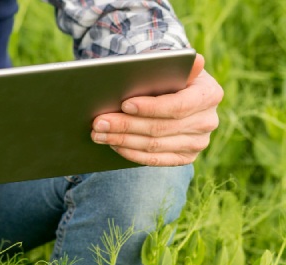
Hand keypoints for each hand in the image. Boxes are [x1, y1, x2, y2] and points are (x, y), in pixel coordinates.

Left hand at [91, 53, 223, 165]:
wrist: (174, 96)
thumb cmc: (168, 77)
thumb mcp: (171, 66)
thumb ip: (175, 63)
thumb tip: (194, 59)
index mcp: (210, 94)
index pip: (178, 105)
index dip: (150, 107)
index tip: (124, 104)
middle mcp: (208, 121)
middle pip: (160, 128)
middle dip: (125, 125)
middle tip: (99, 122)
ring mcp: (198, 142)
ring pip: (154, 146)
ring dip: (122, 140)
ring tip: (98, 133)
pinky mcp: (185, 157)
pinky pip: (155, 160)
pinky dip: (131, 153)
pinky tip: (113, 144)